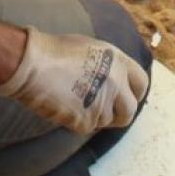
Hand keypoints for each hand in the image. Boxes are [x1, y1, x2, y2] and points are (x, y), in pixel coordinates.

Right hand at [0, 26, 148, 135]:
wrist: (33, 65)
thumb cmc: (54, 51)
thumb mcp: (91, 48)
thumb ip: (108, 66)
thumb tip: (112, 79)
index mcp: (118, 61)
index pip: (142, 83)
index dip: (135, 92)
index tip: (127, 97)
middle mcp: (116, 83)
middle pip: (130, 110)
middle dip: (119, 114)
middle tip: (104, 111)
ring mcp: (102, 104)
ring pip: (106, 121)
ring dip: (94, 116)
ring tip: (75, 102)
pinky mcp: (86, 121)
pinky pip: (87, 127)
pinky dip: (77, 121)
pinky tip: (64, 107)